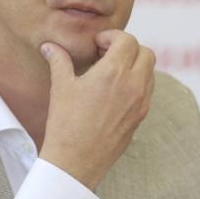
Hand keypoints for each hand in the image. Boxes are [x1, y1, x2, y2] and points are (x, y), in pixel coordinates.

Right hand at [38, 30, 154, 189]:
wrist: (76, 161)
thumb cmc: (66, 123)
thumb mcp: (61, 87)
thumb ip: (59, 60)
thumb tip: (49, 46)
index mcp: (113, 73)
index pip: (127, 40)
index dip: (112, 37)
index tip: (98, 43)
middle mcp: (133, 85)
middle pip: (145, 52)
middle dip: (128, 48)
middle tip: (106, 54)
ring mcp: (140, 102)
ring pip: (150, 71)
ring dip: (135, 65)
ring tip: (110, 72)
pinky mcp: (140, 117)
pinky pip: (147, 90)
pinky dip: (137, 82)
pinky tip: (114, 90)